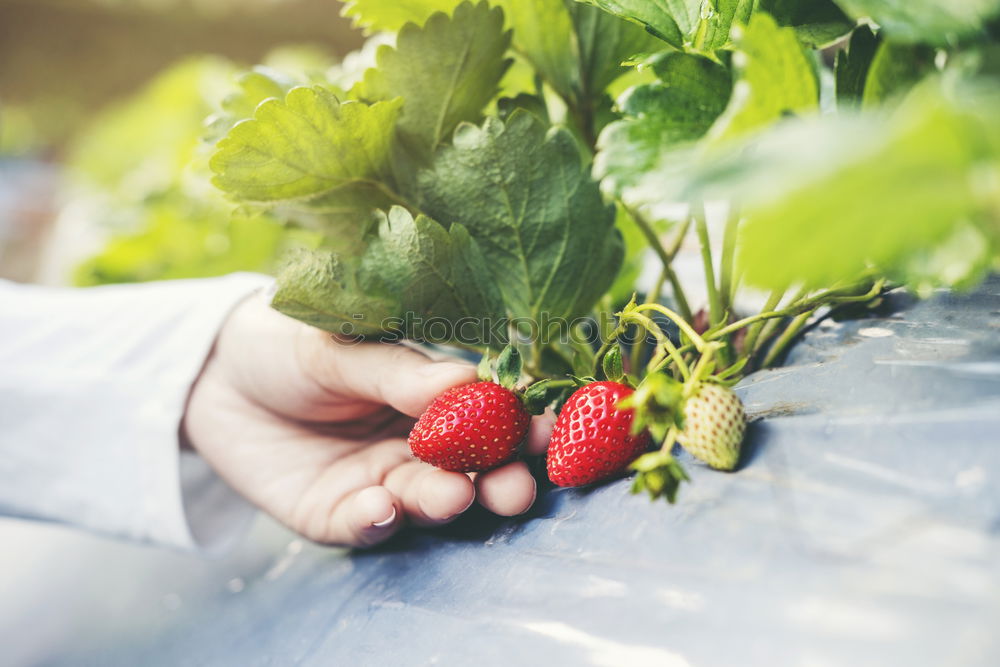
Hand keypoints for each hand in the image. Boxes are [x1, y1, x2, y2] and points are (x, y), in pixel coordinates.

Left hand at [183, 290, 553, 547]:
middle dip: (498, 480)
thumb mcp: (339, 346)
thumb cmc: (287, 345)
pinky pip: (364, 525)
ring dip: (444, 502)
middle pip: (471, 469)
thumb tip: (469, 381)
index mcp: (431, 397)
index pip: (488, 415)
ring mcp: (379, 481)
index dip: (520, 425)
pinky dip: (377, 521)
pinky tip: (382, 508)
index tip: (548, 429)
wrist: (211, 375)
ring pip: (425, 501)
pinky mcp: (334, 514)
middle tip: (516, 486)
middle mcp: (415, 445)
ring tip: (452, 495)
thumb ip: (398, 371)